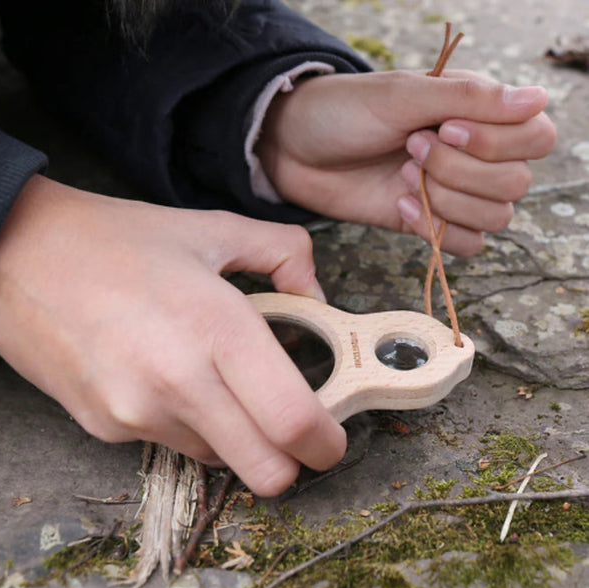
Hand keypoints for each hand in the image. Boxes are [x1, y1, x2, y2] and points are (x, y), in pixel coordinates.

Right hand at [0, 175, 346, 495]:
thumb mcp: (210, 228)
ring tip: (212, 379)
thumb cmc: (114, 240)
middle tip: (287, 424)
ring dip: (235, 435)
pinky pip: (171, 445)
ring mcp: (137, 414)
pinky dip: (187, 424)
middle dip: (291, 460)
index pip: (294, 422)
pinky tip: (164, 379)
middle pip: (267, 473)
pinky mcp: (104, 429)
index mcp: (216, 327)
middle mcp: (178, 383)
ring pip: (221, 461)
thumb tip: (318, 297)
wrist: (10, 256)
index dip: (328, 443)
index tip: (331, 436)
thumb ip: (284, 254)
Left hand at [256, 70, 556, 255]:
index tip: (444, 128)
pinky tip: (399, 206)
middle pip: (516, 184)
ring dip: (447, 200)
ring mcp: (451, 192)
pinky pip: (466, 245)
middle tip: (410, 149)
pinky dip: (436, 230)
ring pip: (495, 218)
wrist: (294, 150)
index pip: (536, 137)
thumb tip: (539, 97)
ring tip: (401, 175)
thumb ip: (468, 98)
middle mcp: (474, 154)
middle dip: (460, 171)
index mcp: (478, 112)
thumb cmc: (343, 112)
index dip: (497, 141)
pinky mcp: (426, 223)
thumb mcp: (402, 95)